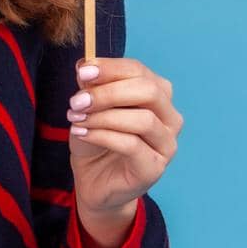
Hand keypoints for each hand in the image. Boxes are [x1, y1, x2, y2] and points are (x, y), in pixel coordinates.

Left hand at [65, 56, 183, 215]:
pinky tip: (82, 133)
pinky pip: (132, 145)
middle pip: (148, 91)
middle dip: (109, 92)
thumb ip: (92, 87)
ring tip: (76, 119)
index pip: (140, 71)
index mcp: (158, 95)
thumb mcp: (90, 108)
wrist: (94, 181)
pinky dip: (102, 136)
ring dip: (103, 116)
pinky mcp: (155, 168)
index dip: (111, 68)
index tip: (82, 72)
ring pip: (143, 120)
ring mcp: (166, 144)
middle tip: (77, 100)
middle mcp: (170, 118)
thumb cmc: (97, 140)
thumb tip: (85, 66)